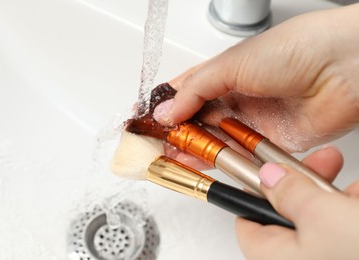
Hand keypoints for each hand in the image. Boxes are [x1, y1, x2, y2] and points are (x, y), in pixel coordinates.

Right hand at [154, 4, 358, 151]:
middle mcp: (234, 97)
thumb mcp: (232, 63)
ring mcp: (249, 120)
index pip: (184, 92)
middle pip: (195, 120)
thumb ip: (196, 90)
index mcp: (223, 73)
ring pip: (212, 140)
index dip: (163, 106)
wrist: (343, 70)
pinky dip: (215, 161)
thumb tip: (168, 111)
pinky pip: (236, 156)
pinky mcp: (266, 142)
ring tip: (168, 155)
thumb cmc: (295, 50)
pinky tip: (197, 163)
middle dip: (173, 132)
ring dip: (190, 149)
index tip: (145, 119)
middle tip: (154, 143)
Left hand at [236, 145, 358, 259]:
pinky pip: (345, 228)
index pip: (247, 220)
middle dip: (310, 184)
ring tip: (355, 191)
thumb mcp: (323, 215)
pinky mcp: (346, 252)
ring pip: (323, 218)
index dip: (257, 189)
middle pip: (289, 213)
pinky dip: (353, 209)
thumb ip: (290, 192)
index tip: (273, 167)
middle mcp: (297, 259)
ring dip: (340, 197)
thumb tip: (268, 176)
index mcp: (274, 257)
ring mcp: (326, 256)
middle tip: (325, 160)